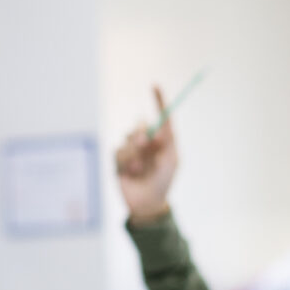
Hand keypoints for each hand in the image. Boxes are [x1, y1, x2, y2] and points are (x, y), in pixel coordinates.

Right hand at [116, 84, 178, 223]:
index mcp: (162, 140)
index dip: (158, 100)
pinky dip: (126, 162)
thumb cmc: (164, 181)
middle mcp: (147, 142)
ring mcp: (132, 150)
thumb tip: (156, 126)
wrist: (147, 203)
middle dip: (142, 135)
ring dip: (135, 154)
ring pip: (128, 139)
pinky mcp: (119, 159)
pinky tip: (131, 173)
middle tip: (147, 146)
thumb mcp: (172, 160)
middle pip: (140, 125)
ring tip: (140, 170)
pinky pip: (118, 151)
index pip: (161, 116)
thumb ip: (168, 142)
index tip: (154, 86)